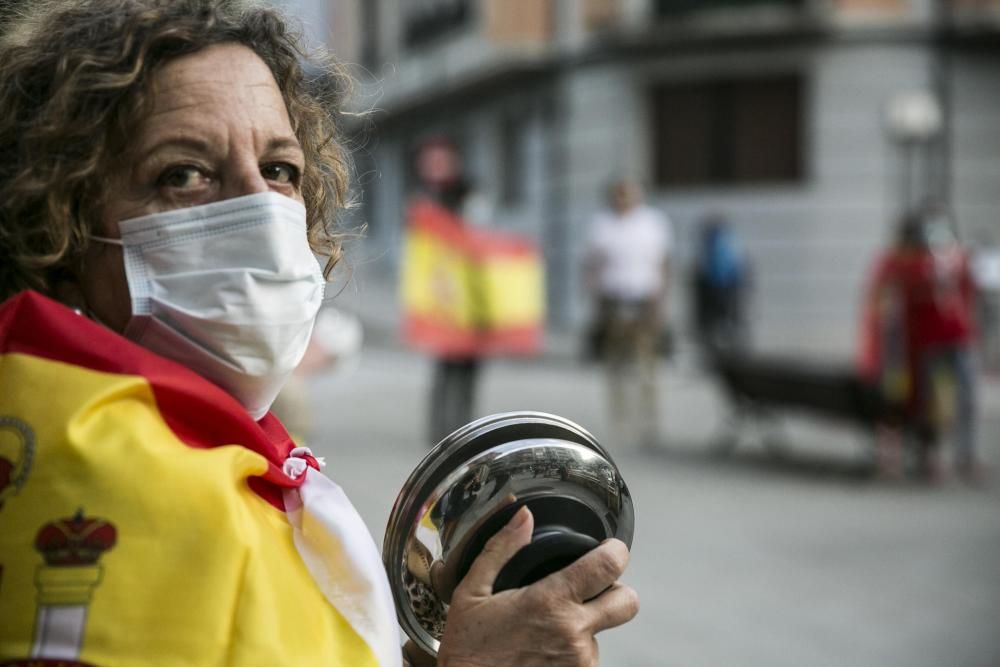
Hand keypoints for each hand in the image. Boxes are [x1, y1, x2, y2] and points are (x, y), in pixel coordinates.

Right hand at [437, 507, 638, 666]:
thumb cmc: (468, 650)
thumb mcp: (471, 592)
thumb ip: (500, 549)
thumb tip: (523, 516)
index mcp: (550, 600)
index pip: (608, 565)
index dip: (615, 552)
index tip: (609, 550)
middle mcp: (573, 632)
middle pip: (627, 602)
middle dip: (614, 592)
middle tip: (590, 591)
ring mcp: (579, 661)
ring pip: (603, 633)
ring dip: (584, 628)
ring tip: (547, 631)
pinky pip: (588, 659)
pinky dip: (572, 653)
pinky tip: (545, 650)